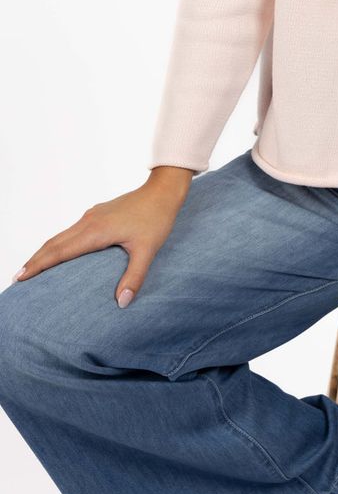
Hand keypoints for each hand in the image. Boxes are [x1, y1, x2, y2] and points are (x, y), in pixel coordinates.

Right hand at [9, 171, 193, 306]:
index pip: (60, 251)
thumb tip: (122, 303)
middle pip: (54, 243)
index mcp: (96, 231)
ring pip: (60, 236)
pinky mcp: (97, 213)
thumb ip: (134, 277)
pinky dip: (58, 244)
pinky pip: (70, 231)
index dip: (39, 265)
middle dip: (35, 261)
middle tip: (18, 278)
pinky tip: (59, 252)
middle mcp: (88, 222)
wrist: (162, 191)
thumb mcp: (147, 250)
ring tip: (31, 268)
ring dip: (44, 252)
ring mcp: (91, 216)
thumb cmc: (156, 218)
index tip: (21, 277)